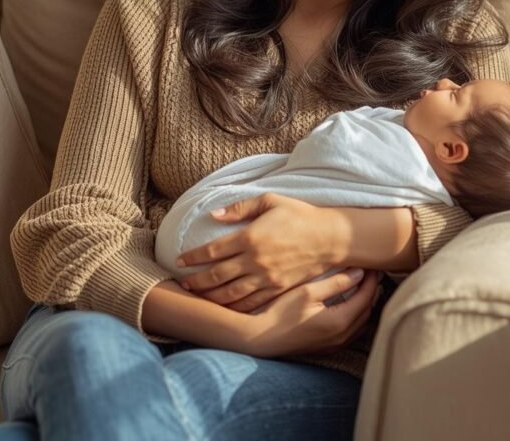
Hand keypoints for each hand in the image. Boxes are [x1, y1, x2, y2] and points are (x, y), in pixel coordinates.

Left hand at [176, 193, 343, 312]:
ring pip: (230, 293)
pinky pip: (251, 302)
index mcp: (250, 237)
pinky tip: (224, 308)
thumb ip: (240, 208)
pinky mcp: (278, 289)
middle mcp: (255, 260)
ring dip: (210, 297)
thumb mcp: (270, 201)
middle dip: (196, 281)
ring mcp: (267, 278)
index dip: (193, 257)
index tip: (179, 260)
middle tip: (182, 283)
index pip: (213, 250)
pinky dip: (234, 307)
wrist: (330, 238)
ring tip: (197, 297)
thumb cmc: (300, 215)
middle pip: (216, 275)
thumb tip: (214, 214)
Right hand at [243, 268, 381, 357]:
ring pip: (361, 323)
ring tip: (363, 287)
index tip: (372, 266)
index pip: (366, 297)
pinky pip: (351, 332)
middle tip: (371, 274)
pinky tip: (349, 305)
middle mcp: (342, 337)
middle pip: (367, 311)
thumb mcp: (308, 292)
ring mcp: (335, 346)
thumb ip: (336, 283)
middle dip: (371, 292)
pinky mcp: (327, 349)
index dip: (372, 280)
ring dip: (365, 305)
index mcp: (340, 322)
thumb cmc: (281, 313)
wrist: (261, 339)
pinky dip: (355, 317)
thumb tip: (360, 273)